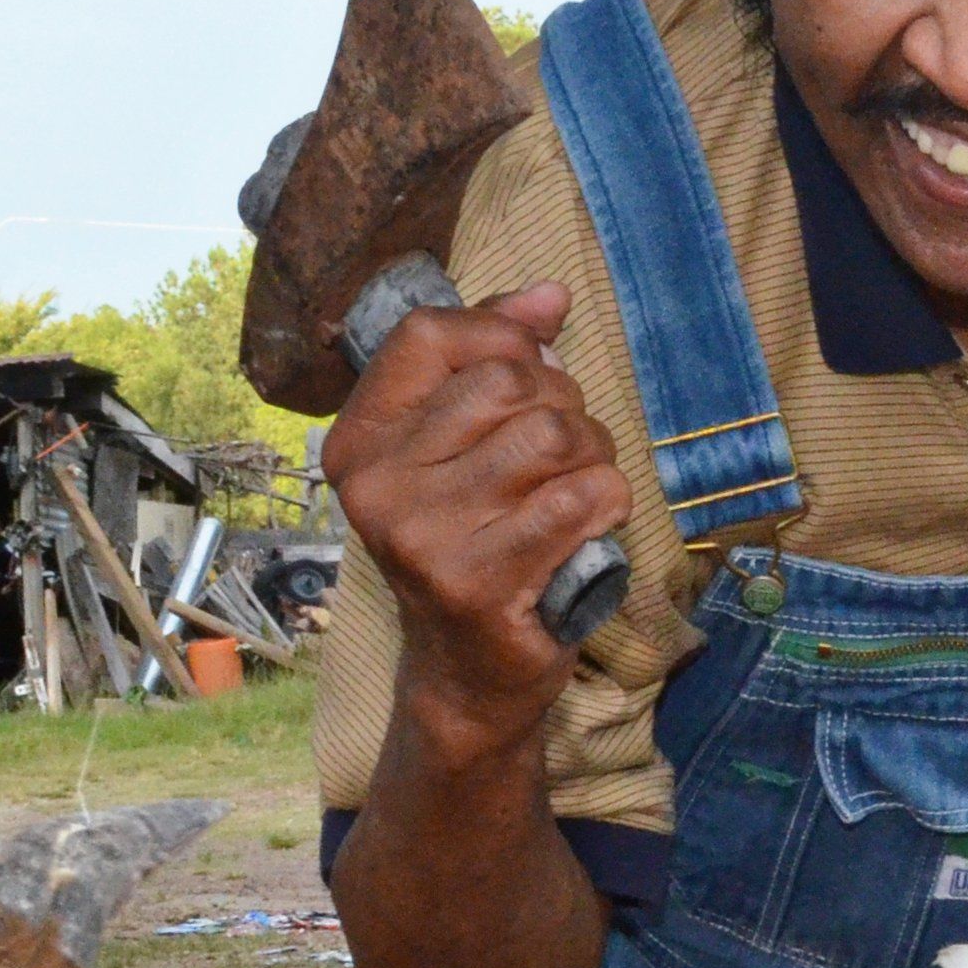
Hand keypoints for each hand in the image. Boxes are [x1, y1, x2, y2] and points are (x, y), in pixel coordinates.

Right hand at [327, 281, 633, 773]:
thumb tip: (550, 295)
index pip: (428, 334)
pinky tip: (587, 529)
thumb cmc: (476, 542)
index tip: (532, 361)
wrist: (468, 673)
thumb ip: (494, 359)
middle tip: (562, 453)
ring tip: (575, 491)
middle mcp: (377, 485)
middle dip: (563, 405)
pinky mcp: (477, 583)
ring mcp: (421, 537)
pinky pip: (580, 498)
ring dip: (591, 456)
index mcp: (360, 442)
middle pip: (508, 381)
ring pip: (553, 434)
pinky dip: (606, 504)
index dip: (501, 333)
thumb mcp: (465, 447)